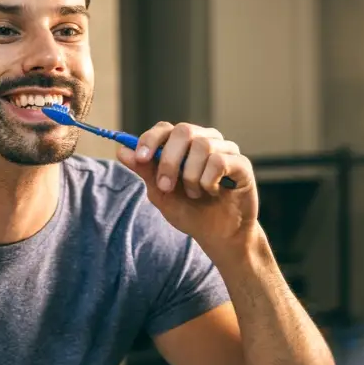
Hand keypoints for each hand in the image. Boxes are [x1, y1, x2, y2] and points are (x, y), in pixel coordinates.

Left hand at [117, 122, 258, 251]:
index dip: (150, 139)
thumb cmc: (190, 212)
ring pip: (202, 146)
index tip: (140, 158)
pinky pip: (220, 161)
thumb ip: (145, 171)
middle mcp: (205, 140)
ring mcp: (225, 150)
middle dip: (169, 160)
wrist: (217, 236)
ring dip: (191, 176)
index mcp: (184, 145)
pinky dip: (208, 181)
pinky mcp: (242, 163)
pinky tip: (212, 192)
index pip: (165, 128)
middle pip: (183, 130)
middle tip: (166, 186)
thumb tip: (122, 150)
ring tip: (194, 194)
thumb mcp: (162, 193)